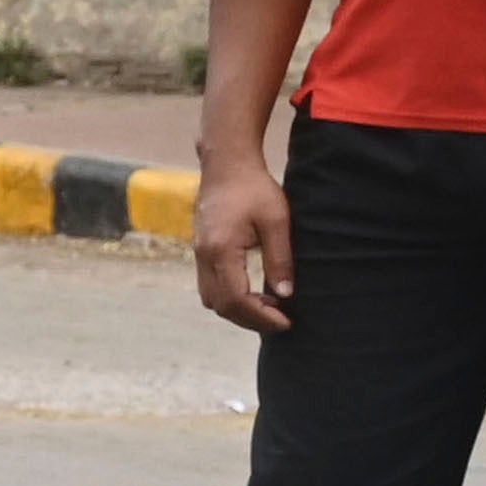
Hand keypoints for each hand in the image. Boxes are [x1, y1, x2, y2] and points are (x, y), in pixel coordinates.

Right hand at [194, 151, 296, 333]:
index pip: (236, 299)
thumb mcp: (276, 221)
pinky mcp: (201, 250)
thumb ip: (280, 259)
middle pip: (220, 305)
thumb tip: (285, 294)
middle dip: (250, 320)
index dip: (261, 317)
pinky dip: (231, 297)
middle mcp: (204, 255)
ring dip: (238, 310)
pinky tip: (255, 291)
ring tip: (269, 306)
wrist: (226, 164)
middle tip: (281, 321)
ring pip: (211, 299)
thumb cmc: (254, 188)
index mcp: (221, 250)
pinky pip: (210, 286)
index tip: (287, 321)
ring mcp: (199, 253)